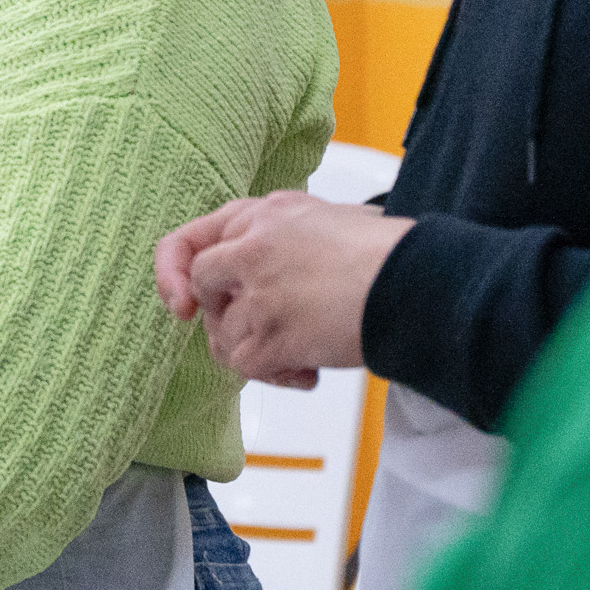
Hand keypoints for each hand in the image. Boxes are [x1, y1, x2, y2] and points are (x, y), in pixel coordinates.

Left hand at [156, 192, 412, 387]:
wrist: (417, 284)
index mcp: (264, 213)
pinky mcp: (272, 334)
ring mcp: (259, 293)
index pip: (189, 242)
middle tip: (264, 332)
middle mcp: (252, 247)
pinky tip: (307, 372)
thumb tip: (253, 267)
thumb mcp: (323, 219)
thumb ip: (278, 236)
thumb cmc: (385, 255)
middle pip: (202, 290)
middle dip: (226, 319)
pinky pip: (246, 366)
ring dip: (255, 353)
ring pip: (222, 335)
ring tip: (297, 352)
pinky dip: (273, 377)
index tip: (183, 303)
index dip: (173, 274)